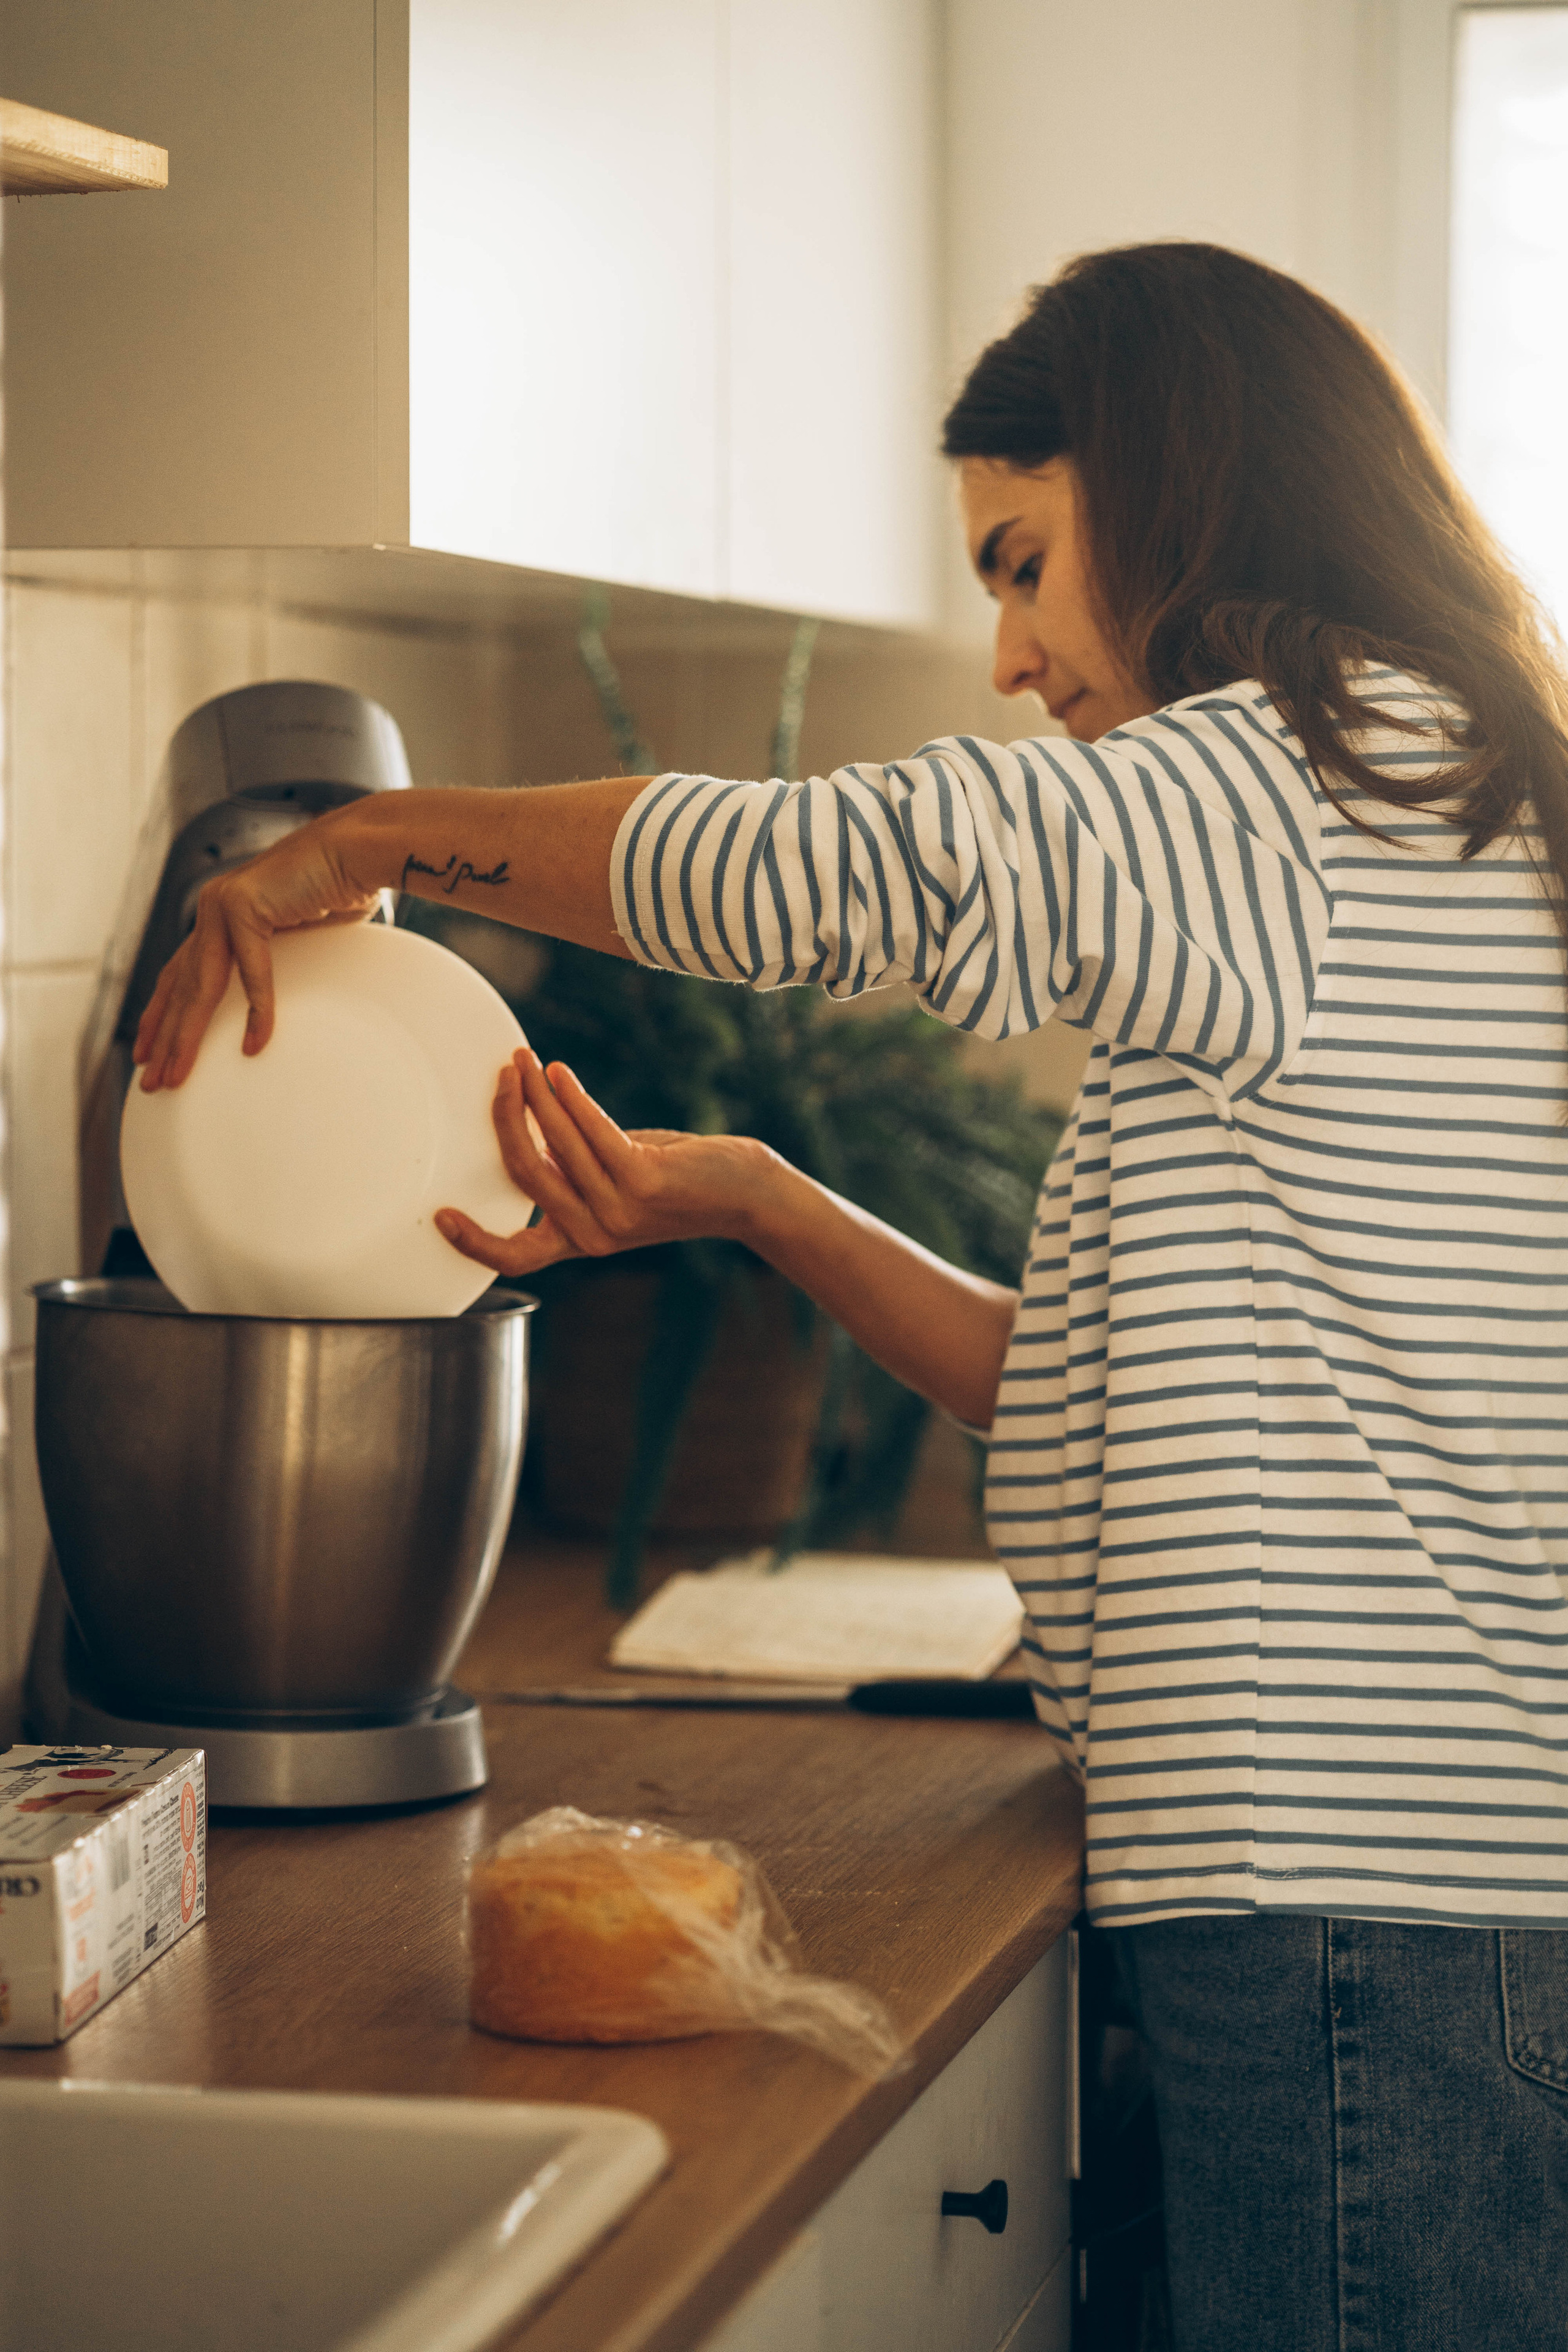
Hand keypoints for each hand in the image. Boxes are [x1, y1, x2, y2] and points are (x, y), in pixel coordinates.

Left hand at [133, 807, 379, 1089]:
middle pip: (181, 985)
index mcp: (223, 914)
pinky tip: (253, 1044)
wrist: (359, 850)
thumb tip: (278, 994)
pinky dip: (257, 1012)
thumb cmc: (342, 887)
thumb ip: (279, 957)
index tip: (151, 1048)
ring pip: (200, 986)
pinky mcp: (244, 906)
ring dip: (186, 1036)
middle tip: (151, 1080)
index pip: (181, 972)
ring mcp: (224, 905)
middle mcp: (215, 909)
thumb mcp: (301, 933)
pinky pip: (250, 973)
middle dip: (164, 1037)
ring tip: (177, 1074)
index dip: (163, 1012)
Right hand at [435, 1050, 776, 1276]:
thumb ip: (575, 1163)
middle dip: (504, 1118)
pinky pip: (592, 1132)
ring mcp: (619, 1210)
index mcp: (580, 1241)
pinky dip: (570, 1098)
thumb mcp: (618, 1179)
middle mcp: (594, 1233)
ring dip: (534, 1096)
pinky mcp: (643, 1181)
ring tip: (522, 1060)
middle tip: (500, 1074)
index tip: (440, 1216)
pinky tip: (558, 1072)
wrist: (745, 1195)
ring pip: (553, 1148)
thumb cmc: (680, 1180)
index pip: (515, 1257)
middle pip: (524, 1175)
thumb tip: (534, 1119)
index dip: (473, 1243)